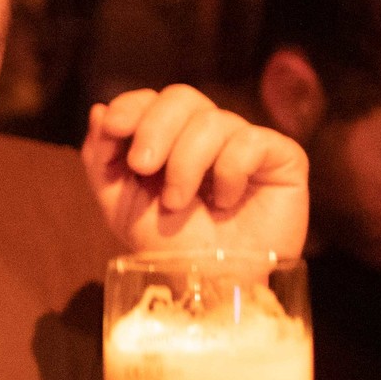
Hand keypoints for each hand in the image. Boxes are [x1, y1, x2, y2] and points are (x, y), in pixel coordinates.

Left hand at [82, 86, 307, 258]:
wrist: (208, 282)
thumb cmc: (167, 245)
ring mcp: (245, 143)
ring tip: (178, 203)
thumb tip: (99, 109)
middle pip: (181, 97)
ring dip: (186, 164)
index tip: (115, 128)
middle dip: (155, 129)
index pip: (152, 99)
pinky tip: (227, 202)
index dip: (132, 105)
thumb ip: (102, 158)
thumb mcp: (120, 203)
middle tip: (143, 167)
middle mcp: (207, 135)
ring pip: (212, 120)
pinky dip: (230, 173)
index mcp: (169, 139)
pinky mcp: (281, 156)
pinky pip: (251, 141)